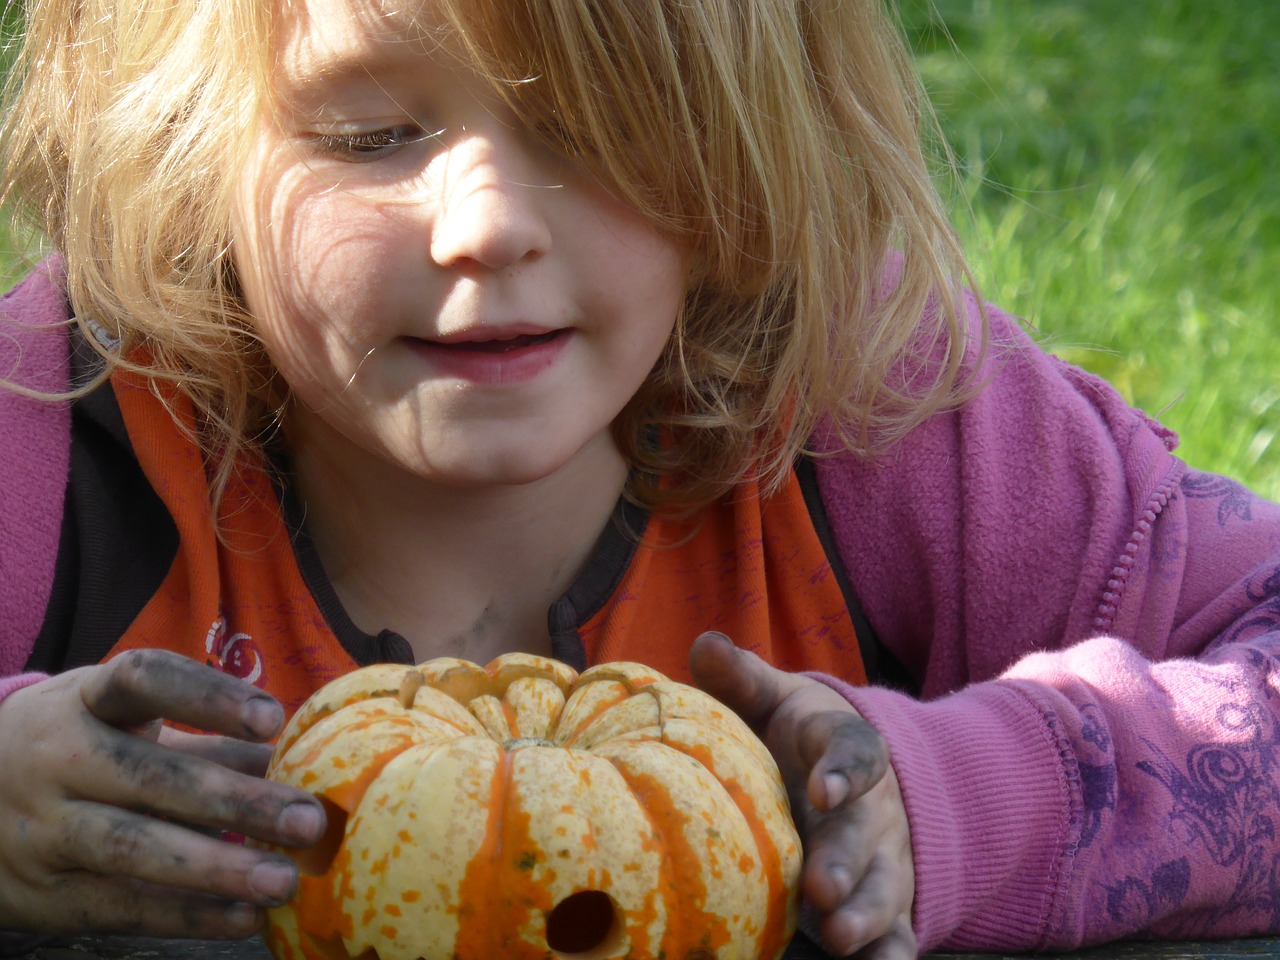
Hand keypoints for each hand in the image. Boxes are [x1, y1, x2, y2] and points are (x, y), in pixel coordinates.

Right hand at [0, 649, 325, 937]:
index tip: (272, 720)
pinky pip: (118, 906)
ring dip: (214, 868)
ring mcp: (43, 826)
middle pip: (151, 777)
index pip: (145, 680)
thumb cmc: (76, 749)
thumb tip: (299, 755)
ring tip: (281, 880)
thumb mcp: (124, 724)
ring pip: (131, 847)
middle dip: (235, 802)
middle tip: (307, 821)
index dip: (208, 696)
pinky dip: (184, 915)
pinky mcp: (40, 892)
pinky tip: (243, 918)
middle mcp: (58, 758)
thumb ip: (207, 740)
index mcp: (86, 699)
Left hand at [689, 632, 915, 958]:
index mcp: (845, 748)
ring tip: (839, 938)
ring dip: (867, 914)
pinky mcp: (884, 904)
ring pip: (886, 889)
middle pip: (866, 832)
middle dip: (846, 861)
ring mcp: (882, 859)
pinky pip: (896, 934)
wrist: (842, 772)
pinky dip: (890, 956)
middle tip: (820, 886)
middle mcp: (872, 807)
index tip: (824, 787)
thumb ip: (741, 677)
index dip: (843, 770)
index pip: (854, 752)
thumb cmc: (792, 734)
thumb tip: (706, 644)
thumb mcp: (771, 698)